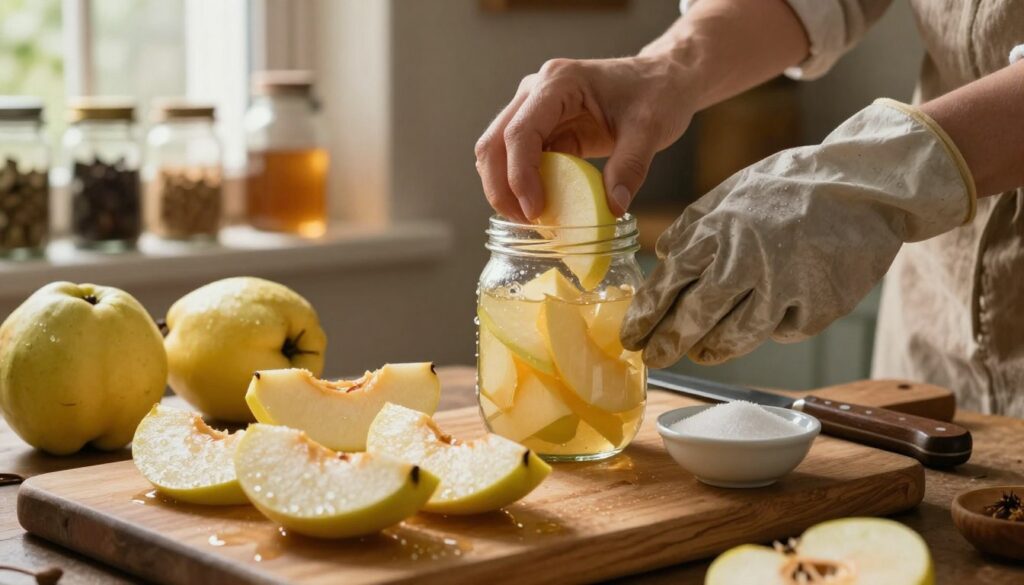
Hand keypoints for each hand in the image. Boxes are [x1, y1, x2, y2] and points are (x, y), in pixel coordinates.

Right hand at [475, 55, 695, 221]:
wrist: (662, 80)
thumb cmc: (657, 94)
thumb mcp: (650, 129)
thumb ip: (631, 166)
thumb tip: (612, 208)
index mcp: (558, 83)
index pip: (520, 131)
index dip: (520, 175)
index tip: (535, 211)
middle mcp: (536, 91)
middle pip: (494, 143)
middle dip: (501, 188)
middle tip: (524, 223)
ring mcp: (534, 109)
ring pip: (496, 153)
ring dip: (505, 189)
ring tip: (530, 220)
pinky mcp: (542, 129)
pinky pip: (518, 160)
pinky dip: (521, 186)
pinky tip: (540, 208)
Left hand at [620, 99, 975, 367]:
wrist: (867, 186)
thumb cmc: (796, 185)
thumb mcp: (736, 190)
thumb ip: (695, 224)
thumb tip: (663, 255)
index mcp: (720, 230)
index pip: (669, 282)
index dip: (646, 315)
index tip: (631, 335)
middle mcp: (746, 261)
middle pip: (695, 317)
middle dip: (668, 343)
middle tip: (654, 358)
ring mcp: (784, 287)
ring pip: (736, 336)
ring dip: (712, 348)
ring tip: (701, 352)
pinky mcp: (818, 307)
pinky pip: (783, 330)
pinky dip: (773, 327)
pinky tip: (772, 316)